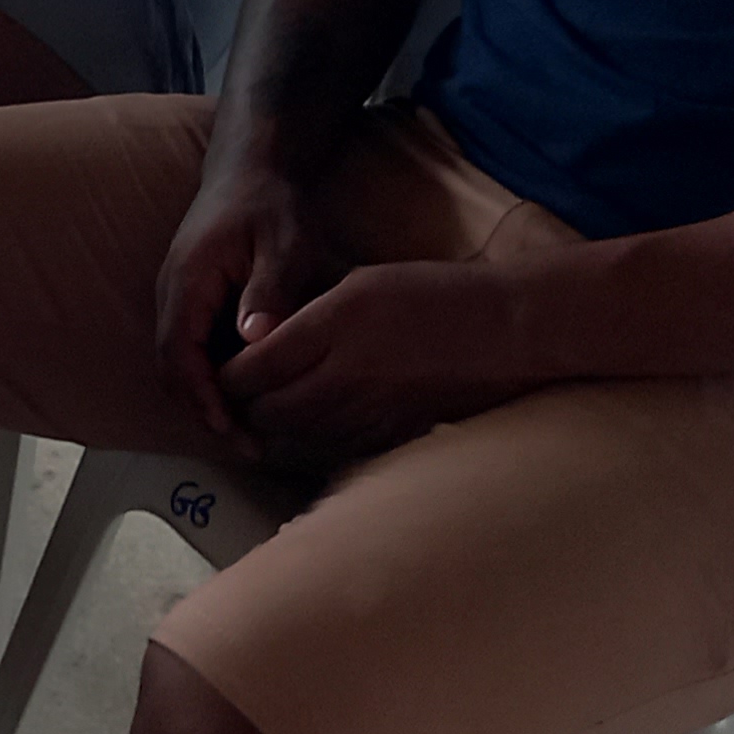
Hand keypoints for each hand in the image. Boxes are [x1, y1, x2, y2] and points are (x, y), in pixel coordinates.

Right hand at [153, 155, 341, 449]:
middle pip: (170, 370)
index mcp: (187, 281)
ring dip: (206, 401)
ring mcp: (179, 298)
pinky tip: (250, 394)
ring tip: (251, 431)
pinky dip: (212, 381)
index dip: (202, 399)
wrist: (252, 167)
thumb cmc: (270, 201)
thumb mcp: (284, 241)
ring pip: (178, 364)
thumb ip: (270, 289)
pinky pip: (190, 351)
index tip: (232, 430)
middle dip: (203, 413)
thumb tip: (255, 341)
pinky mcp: (193, 302)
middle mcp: (172, 294)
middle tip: (250, 446)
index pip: (178, 355)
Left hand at [219, 259, 538, 470]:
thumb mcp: (359, 283)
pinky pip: (335, 450)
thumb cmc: (434, 293)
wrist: (506, 330)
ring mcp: (370, 411)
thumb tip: (261, 344)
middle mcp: (344, 375)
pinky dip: (315, 442)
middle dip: (245, 407)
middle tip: (242, 396)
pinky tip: (316, 426)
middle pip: (266, 412)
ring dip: (277, 429)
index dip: (228, 376)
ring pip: (296, 437)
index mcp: (330, 328)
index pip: (250, 370)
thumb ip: (306, 317)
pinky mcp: (393, 434)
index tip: (226, 370)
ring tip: (271, 413)